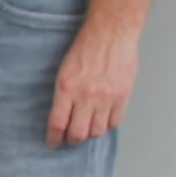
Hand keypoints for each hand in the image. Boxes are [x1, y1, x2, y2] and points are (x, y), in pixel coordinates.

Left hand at [45, 20, 140, 146]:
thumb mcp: (65, 70)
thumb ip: (64, 94)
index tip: (53, 142)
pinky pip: (114, 122)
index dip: (54, 137)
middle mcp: (85, 96)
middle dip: (72, 139)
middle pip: (78, 133)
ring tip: (87, 128)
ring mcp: (106, 98)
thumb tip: (63, 116)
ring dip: (90, 133)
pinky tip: (103, 119)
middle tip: (70, 138)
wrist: (110, 34)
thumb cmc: (85, 48)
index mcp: (66, 88)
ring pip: (97, 131)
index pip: (57, 123)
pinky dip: (108, 125)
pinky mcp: (122, 96)